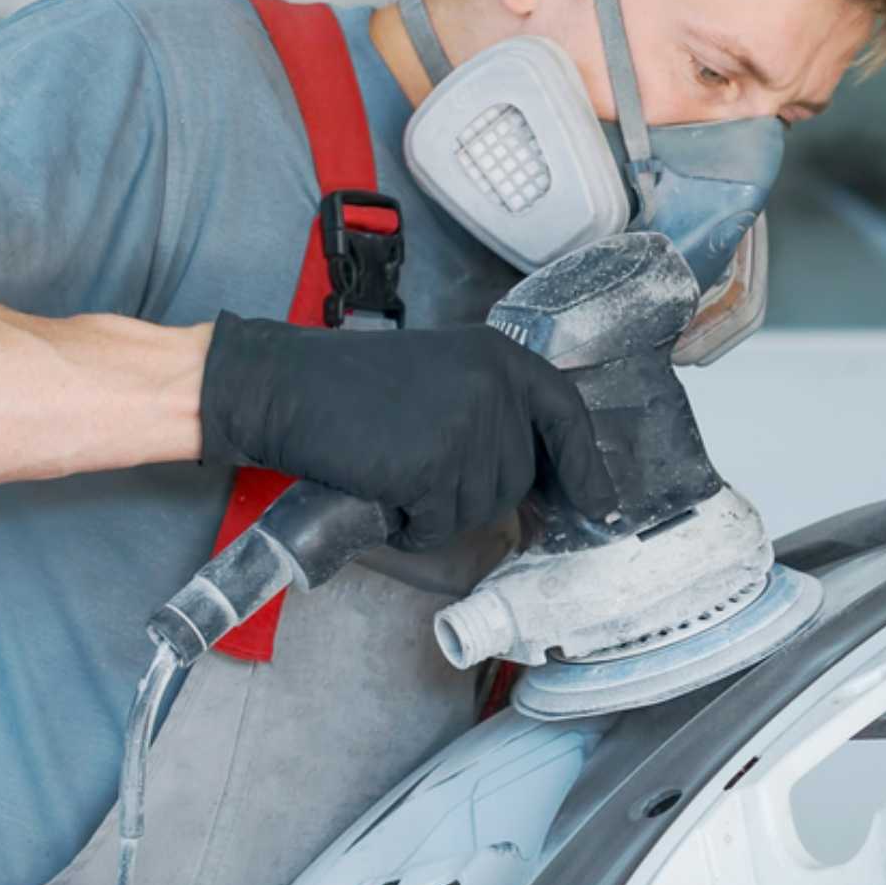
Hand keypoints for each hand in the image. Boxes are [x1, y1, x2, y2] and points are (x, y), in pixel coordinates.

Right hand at [197, 315, 617, 550]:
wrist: (285, 388)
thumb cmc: (353, 388)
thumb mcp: (445, 376)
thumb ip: (495, 412)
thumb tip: (542, 483)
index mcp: (502, 357)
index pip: (566, 416)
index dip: (585, 466)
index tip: (600, 506)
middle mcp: (496, 387)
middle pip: (517, 477)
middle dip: (473, 492)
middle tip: (418, 468)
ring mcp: (468, 426)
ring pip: (479, 507)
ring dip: (437, 510)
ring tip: (393, 471)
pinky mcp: (434, 466)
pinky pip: (438, 525)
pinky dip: (410, 527)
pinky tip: (382, 495)